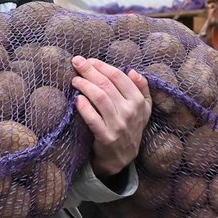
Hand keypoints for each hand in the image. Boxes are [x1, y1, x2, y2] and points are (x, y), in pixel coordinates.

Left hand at [71, 56, 151, 179]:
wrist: (122, 157)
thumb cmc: (130, 127)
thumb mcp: (143, 109)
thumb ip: (142, 88)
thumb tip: (133, 71)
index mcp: (139, 101)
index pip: (119, 76)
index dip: (102, 66)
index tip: (89, 60)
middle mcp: (130, 111)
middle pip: (107, 84)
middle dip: (89, 70)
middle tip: (76, 63)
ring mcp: (118, 125)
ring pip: (99, 98)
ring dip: (85, 85)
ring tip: (74, 80)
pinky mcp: (106, 137)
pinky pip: (93, 119)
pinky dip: (84, 107)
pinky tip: (77, 99)